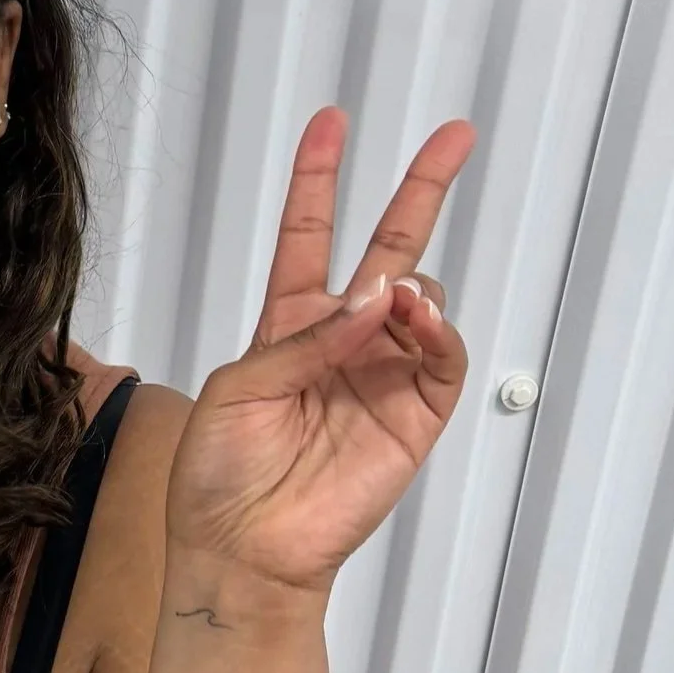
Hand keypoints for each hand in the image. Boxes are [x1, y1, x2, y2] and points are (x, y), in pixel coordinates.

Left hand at [167, 108, 474, 591]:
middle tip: (455, 134)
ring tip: (391, 298)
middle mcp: (340, 343)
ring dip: (410, 286)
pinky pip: (442, 358)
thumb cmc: (218, 475)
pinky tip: (413, 318)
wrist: (242, 550)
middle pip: (390, 249)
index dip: (319, 180)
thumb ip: (302, 340)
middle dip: (421, 189)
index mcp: (285, 328)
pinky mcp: (415, 415)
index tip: (331, 122)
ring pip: (421, 301)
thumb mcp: (238, 390)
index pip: (308, 237)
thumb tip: (377, 297)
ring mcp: (382, 376)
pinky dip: (436, 330)